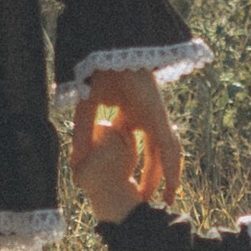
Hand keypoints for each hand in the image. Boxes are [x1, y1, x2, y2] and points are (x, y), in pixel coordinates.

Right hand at [71, 68, 179, 211]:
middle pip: (154, 153)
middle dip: (152, 176)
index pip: (135, 147)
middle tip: (148, 199)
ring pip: (166, 152)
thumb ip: (83, 131)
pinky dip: (171, 167)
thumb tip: (78, 158)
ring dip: (168, 177)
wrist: (109, 50)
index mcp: (131, 115)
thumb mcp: (87, 108)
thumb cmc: (98, 71)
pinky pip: (168, 145)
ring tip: (167, 199)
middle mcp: (146, 118)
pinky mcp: (158, 115)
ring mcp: (155, 116)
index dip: (134, 167)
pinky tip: (172, 185)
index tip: (129, 186)